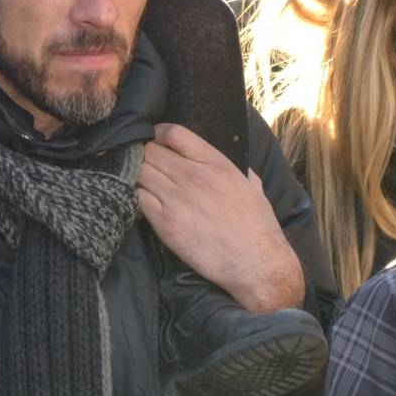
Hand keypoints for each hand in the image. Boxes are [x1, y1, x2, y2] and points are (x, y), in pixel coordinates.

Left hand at [135, 123, 306, 314]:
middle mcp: (193, 175)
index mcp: (215, 162)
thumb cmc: (258, 226)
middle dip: (143, 154)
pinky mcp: (165, 223)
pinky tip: (144, 203)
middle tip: (143, 164)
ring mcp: (176, 198)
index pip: (174, 133)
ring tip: (142, 183)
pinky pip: (139, 198)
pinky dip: (137, 197)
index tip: (154, 140)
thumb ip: (242, 172)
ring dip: (137, 175)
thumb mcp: (253, 187)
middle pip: (150, 151)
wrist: (255, 263)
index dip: (158, 133)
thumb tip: (238, 168)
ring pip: (140, 172)